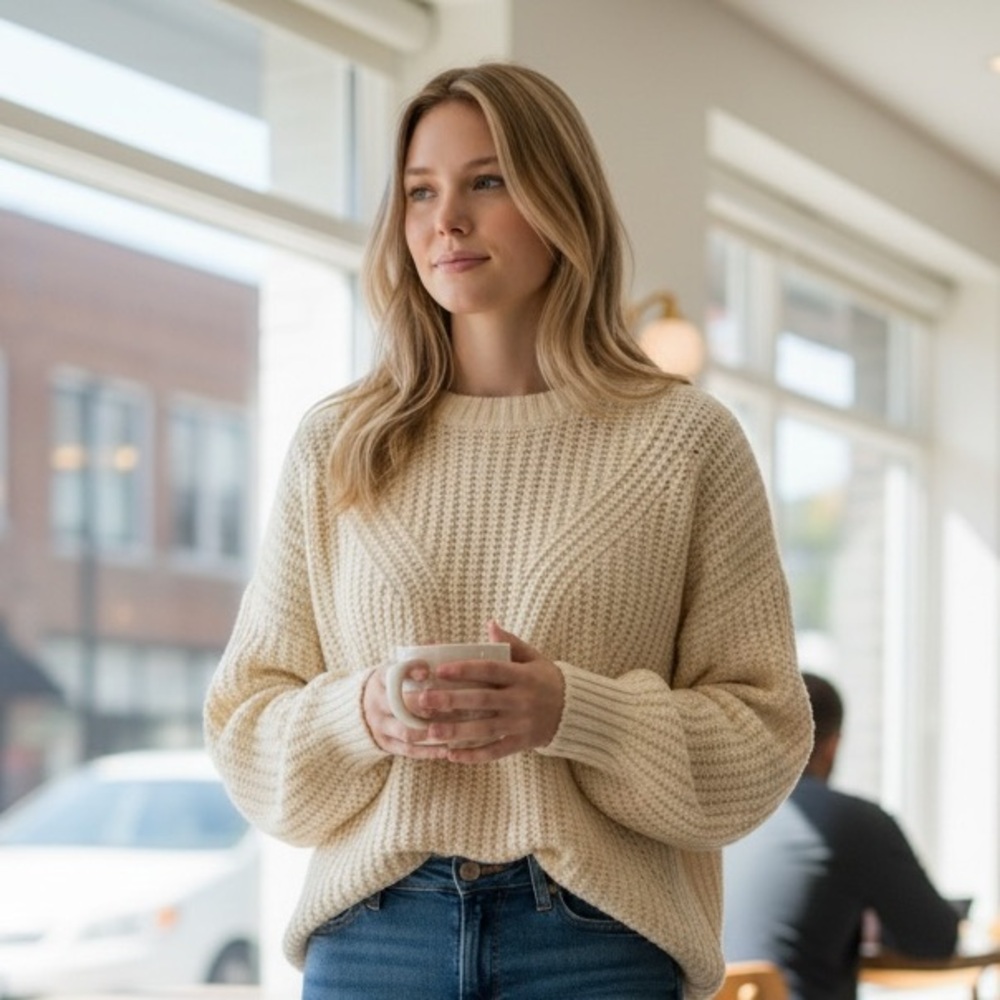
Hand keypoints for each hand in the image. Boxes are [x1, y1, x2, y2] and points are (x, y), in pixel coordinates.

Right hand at [362, 659, 451, 759]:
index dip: (409, 670)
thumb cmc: (389, 685)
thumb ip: (413, 658)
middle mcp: (377, 702)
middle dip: (423, 705)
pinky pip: (408, 750)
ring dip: (428, 731)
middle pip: (399, 705)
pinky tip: (447, 749)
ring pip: (405, 731)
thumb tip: (438, 643)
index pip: (392, 672)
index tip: (427, 671)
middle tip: (446, 704)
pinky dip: (428, 751)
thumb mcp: (394, 669)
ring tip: (450, 730)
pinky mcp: (386, 744)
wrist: (359, 709)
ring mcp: (380, 725)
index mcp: (381, 679)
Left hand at [419, 621, 564, 762]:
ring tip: (431, 730)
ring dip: (457, 730)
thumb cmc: (547, 679)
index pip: (490, 670)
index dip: (466, 669)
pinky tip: (452, 755)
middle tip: (423, 700)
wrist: (576, 710)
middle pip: (482, 700)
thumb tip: (489, 624)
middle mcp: (521, 700)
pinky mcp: (522, 743)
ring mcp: (521, 724)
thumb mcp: (534, 657)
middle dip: (451, 700)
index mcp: (522, 676)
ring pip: (485, 728)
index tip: (440, 669)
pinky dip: (474, 755)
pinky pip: (496, 751)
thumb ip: (511, 643)